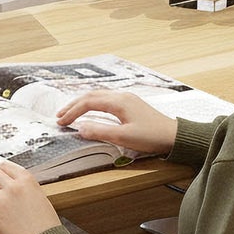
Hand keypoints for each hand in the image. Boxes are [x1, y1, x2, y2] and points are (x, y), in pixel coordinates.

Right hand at [56, 89, 178, 155]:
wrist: (174, 136)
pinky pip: (106, 100)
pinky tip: (89, 112)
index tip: (61, 123)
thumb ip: (100, 132)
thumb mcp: (123, 137)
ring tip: (70, 114)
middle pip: (91, 95)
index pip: (88, 102)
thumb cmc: (152, 136)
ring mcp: (127, 99)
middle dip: (73, 106)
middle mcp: (122, 96)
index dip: (72, 112)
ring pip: (98, 96)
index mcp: (119, 102)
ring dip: (82, 104)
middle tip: (59, 117)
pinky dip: (92, 105)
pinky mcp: (130, 105)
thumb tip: (80, 129)